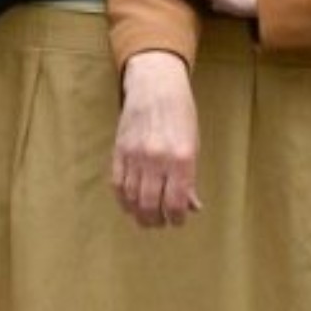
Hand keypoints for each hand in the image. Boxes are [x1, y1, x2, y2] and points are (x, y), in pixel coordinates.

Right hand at [113, 51, 202, 227]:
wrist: (154, 86)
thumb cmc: (180, 114)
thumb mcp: (193, 145)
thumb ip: (190, 178)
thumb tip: (191, 206)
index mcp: (181, 158)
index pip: (176, 201)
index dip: (177, 218)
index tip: (178, 221)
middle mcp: (157, 159)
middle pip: (151, 204)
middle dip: (156, 220)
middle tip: (160, 223)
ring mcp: (135, 156)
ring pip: (132, 197)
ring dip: (139, 213)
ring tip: (145, 218)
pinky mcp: (119, 151)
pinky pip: (118, 184)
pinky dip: (123, 199)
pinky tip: (129, 204)